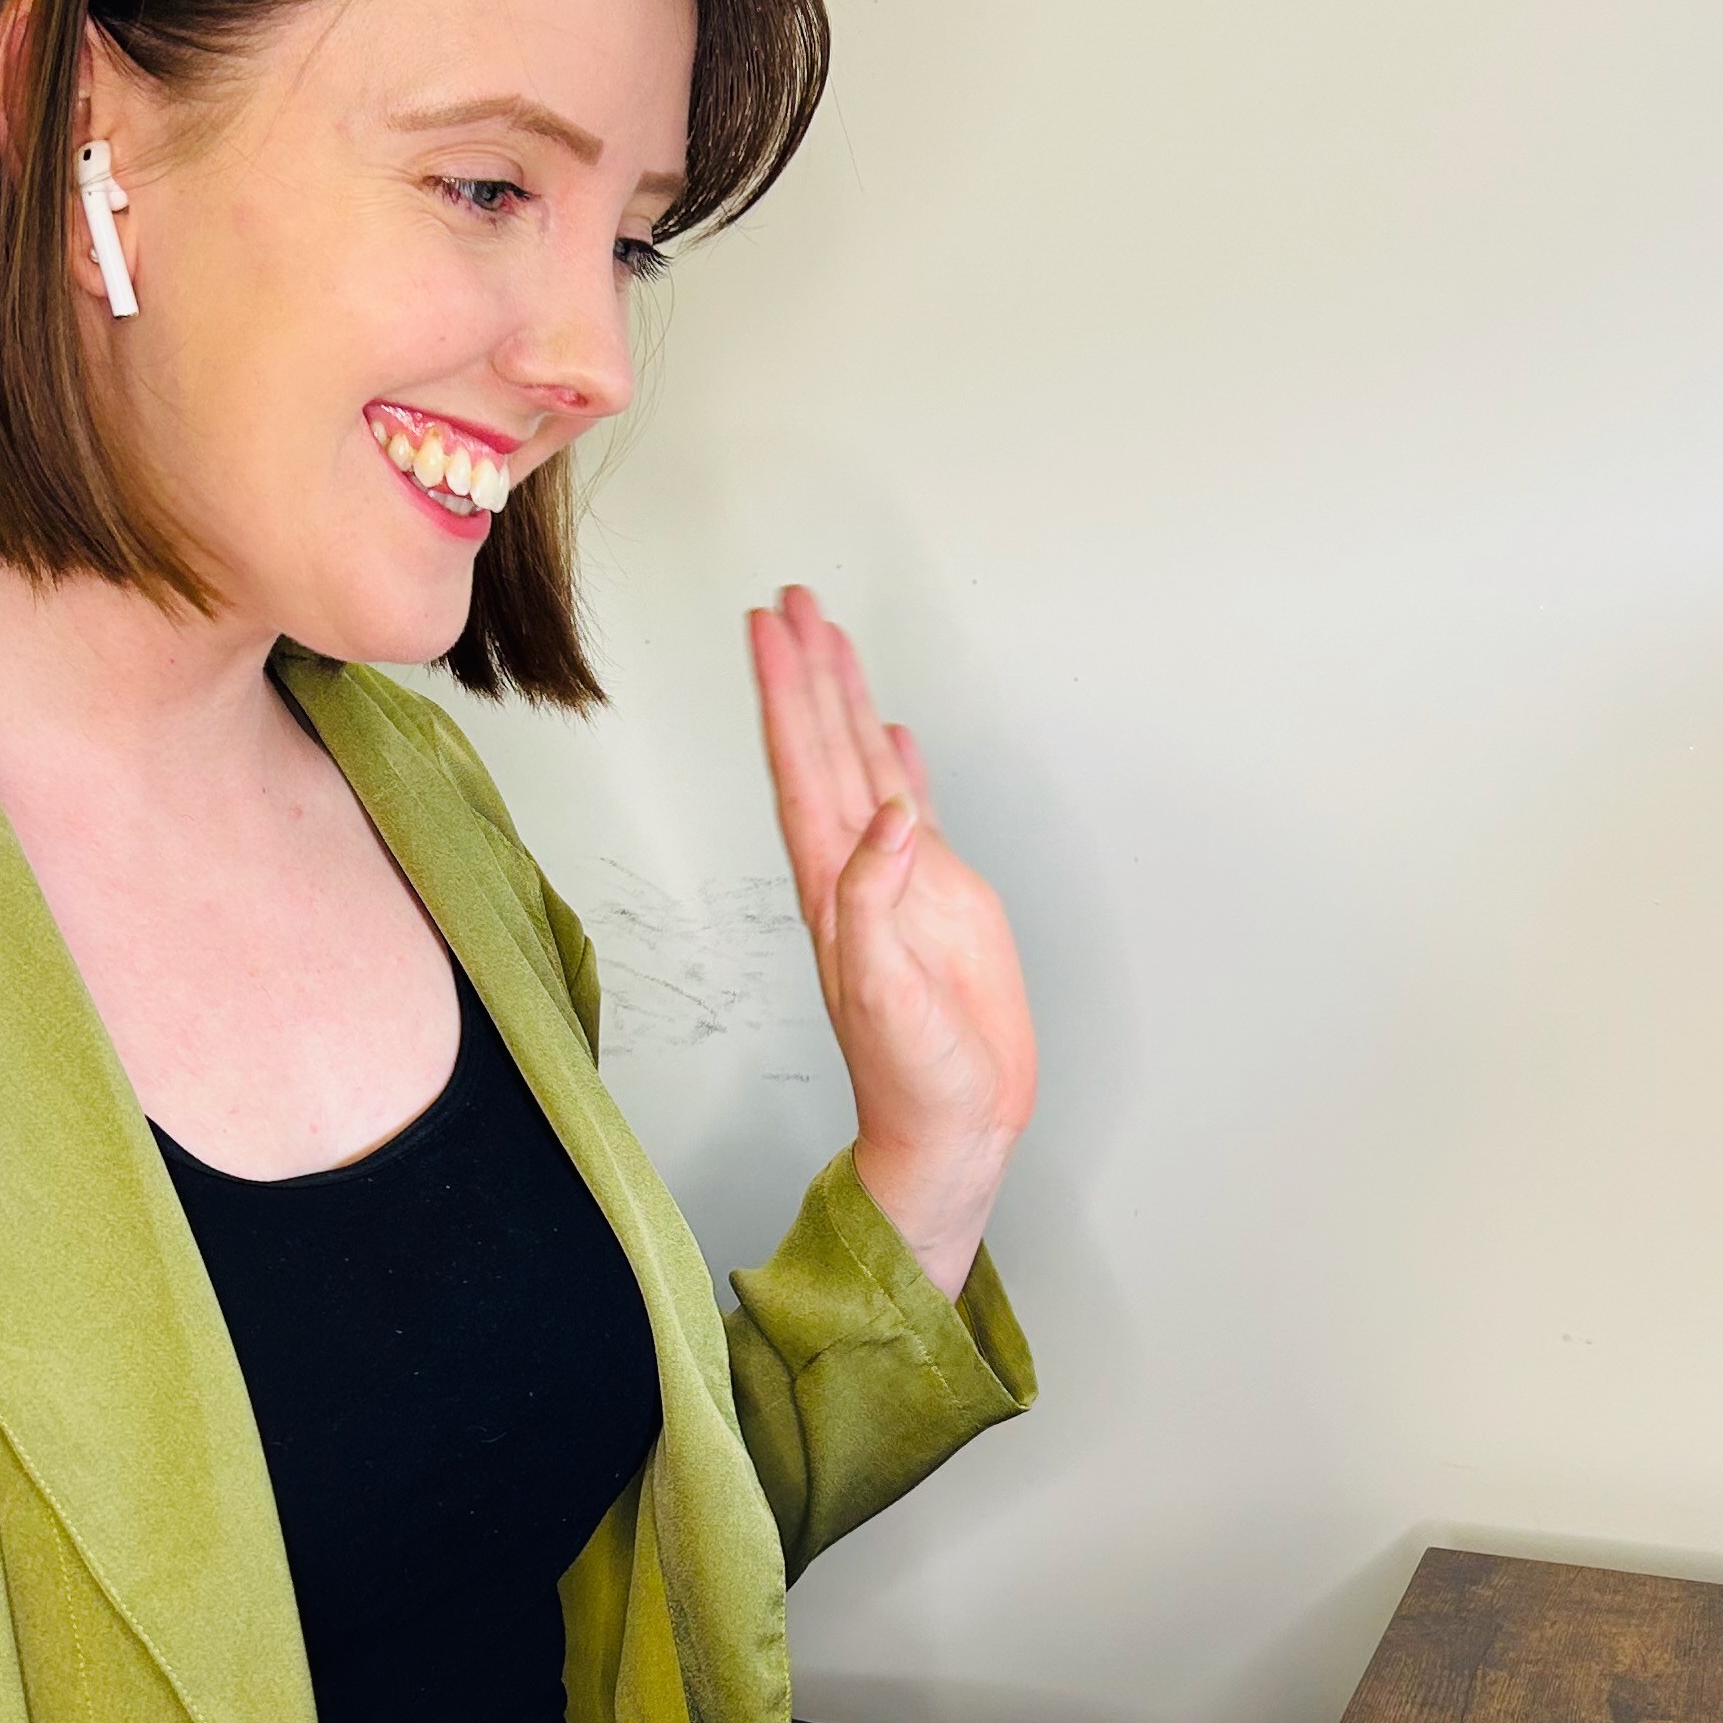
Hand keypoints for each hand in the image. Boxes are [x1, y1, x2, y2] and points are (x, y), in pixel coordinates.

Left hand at [748, 587, 1036, 1292]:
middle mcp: (856, 868)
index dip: (787, 696)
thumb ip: (879, 904)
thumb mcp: (887, 994)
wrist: (951, 1124)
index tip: (771, 629)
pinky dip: (900, 763)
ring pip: (863, 763)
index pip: (802, 767)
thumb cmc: (913, 1075)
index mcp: (835, 884)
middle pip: (824, 747)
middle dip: (807, 672)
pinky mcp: (939, 894)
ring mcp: (897, 877)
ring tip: (831, 634)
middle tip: (792, 598)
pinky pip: (911, 807)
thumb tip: (889, 818)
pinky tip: (893, 731)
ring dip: (845, 700)